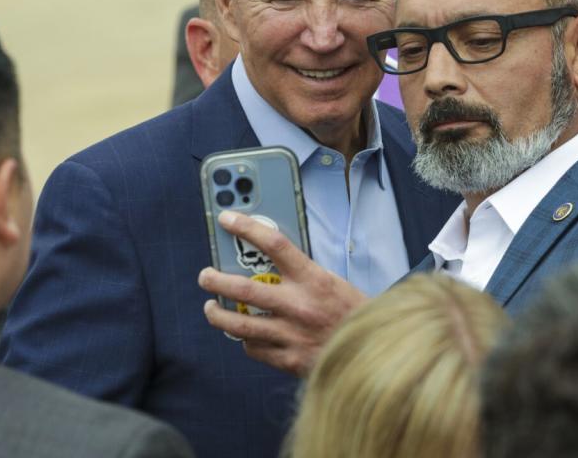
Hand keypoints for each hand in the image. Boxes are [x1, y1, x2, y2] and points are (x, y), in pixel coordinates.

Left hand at [198, 210, 366, 375]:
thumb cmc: (352, 312)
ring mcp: (292, 334)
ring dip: (217, 314)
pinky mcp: (289, 359)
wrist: (372, 350)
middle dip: (215, 280)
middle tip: (205, 275)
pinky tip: (246, 335)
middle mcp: (299, 305)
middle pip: (244, 289)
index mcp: (313, 279)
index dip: (248, 228)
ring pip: (239, 324)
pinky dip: (246, 340)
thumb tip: (265, 261)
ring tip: (211, 308)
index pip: (275, 245)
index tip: (227, 219)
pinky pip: (254, 349)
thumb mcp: (331, 282)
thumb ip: (301, 273)